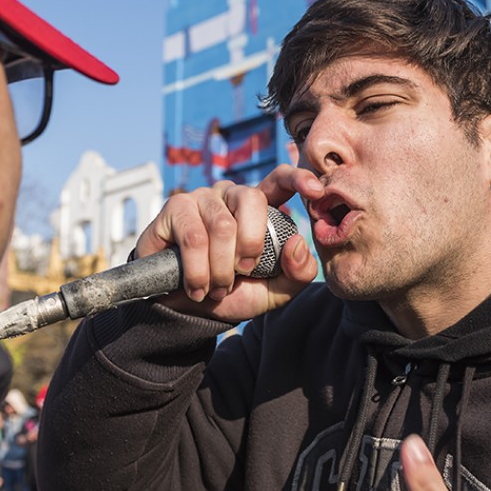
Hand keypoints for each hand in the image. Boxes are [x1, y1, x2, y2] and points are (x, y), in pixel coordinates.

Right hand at [136, 165, 322, 322]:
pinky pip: (194, 237)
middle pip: (251, 199)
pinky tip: (196, 287)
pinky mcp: (175, 208)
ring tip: (216, 289)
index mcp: (258, 209)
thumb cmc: (231, 294)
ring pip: (222, 225)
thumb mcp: (274, 291)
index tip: (316, 191)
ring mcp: (201, 198)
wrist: (187, 311)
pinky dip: (198, 270)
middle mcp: (230, 196)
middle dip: (250, 245)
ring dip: (221, 269)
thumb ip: (298, 273)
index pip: (279, 180)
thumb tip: (298, 242)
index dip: (298, 179)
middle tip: (242, 273)